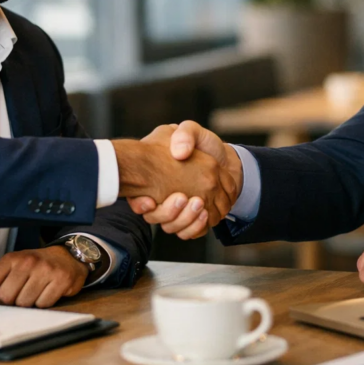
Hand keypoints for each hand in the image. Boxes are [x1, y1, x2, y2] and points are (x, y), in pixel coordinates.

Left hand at [0, 246, 87, 307]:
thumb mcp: (14, 265)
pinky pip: (44, 304)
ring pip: (25, 303)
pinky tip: (48, 291)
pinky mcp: (61, 280)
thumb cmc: (37, 264)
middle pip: (7, 297)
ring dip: (29, 302)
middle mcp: (28, 262)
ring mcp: (46, 271)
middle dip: (12, 300)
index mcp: (13, 259)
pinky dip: (44, 302)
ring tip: (36, 290)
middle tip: (21, 291)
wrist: (68, 256)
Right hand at [129, 121, 243, 238]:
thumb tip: (179, 153)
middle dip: (168, 212)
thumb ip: (184, 134)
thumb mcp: (191, 130)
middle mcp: (162, 197)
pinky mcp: (193, 220)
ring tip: (199, 204)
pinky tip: (205, 214)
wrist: (224, 159)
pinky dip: (196, 227)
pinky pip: (190, 233)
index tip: (149, 201)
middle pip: (156, 218)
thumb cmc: (203, 145)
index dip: (140, 204)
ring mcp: (178, 211)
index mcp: (154, 178)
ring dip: (185, 219)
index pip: (139, 199)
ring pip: (173, 228)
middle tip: (183, 198)